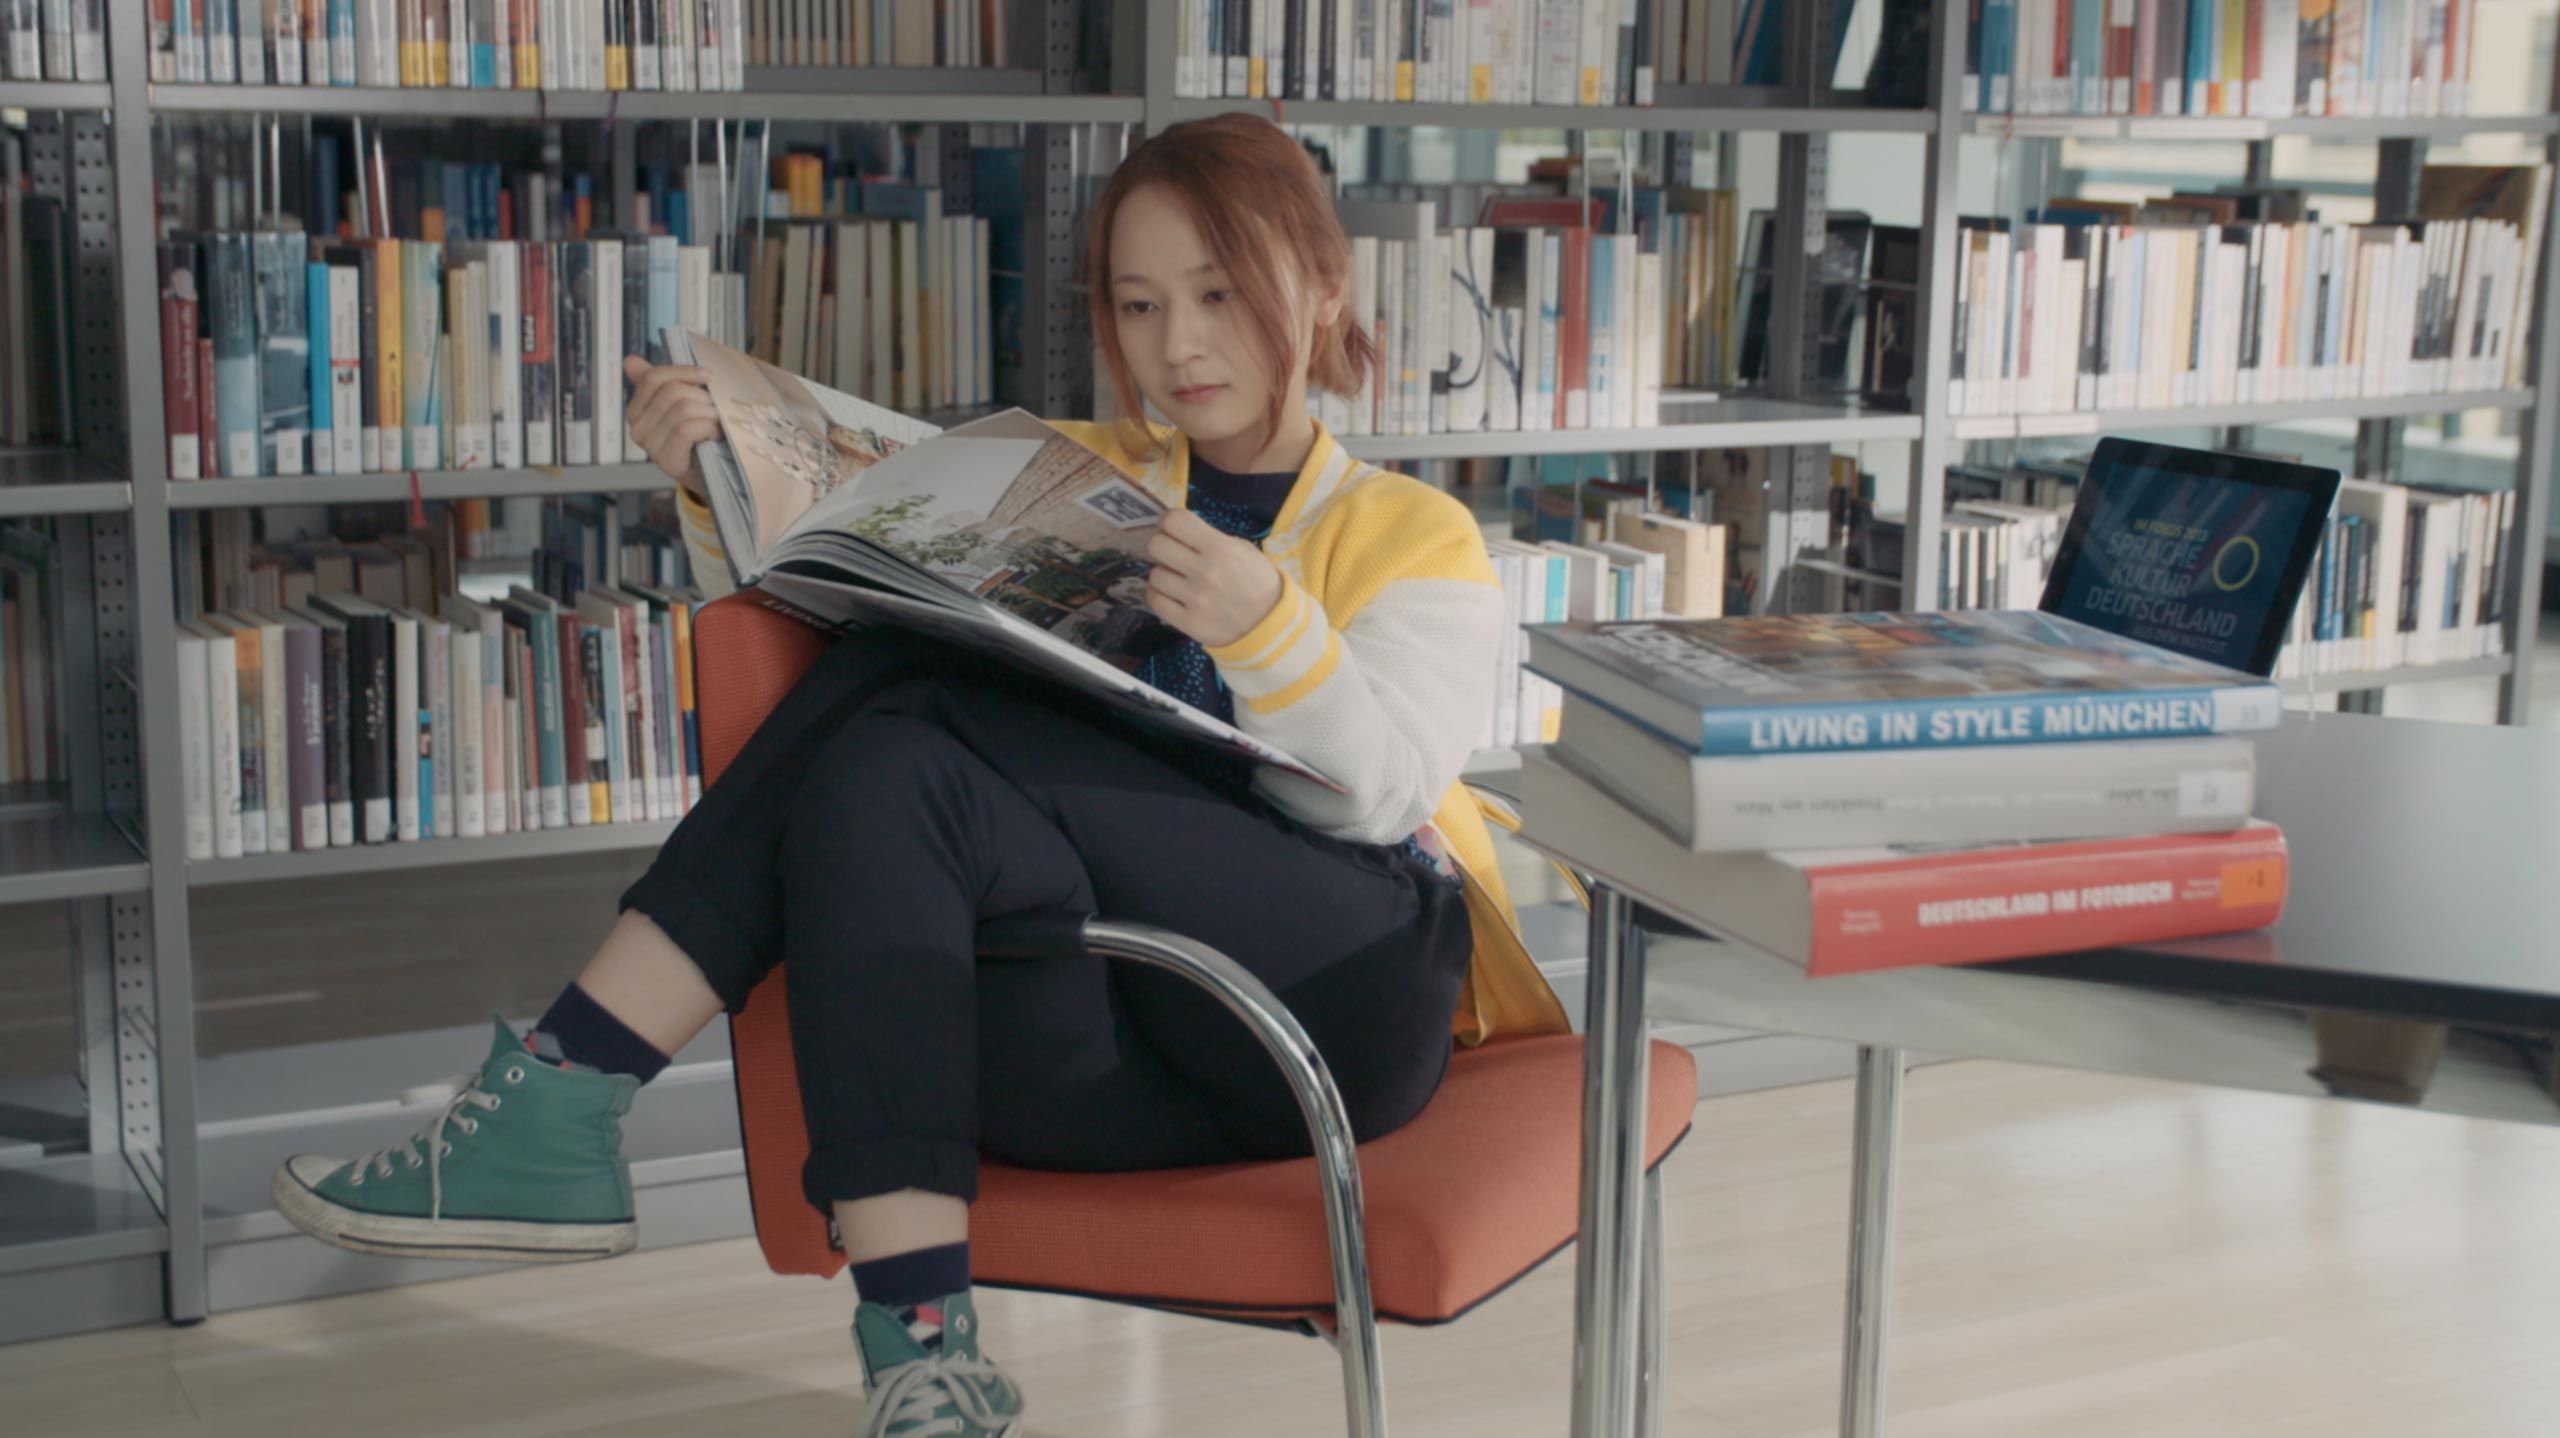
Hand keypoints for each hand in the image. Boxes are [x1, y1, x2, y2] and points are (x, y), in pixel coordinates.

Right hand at [624, 356, 720, 500]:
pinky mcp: (666, 460)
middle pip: (672, 391)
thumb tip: (629, 360)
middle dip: (702, 396)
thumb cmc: (701, 438)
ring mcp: (650, 446)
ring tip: (719, 422)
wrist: (717, 478)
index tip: (708, 376)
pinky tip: (717, 435)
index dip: (684, 371)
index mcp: (637, 411)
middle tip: (718, 409)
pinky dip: (709, 427)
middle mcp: (637, 428)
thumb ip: (659, 383)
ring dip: (710, 412)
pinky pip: (687, 428)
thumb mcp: (682, 405)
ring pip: (682, 408)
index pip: (654, 377)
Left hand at [1146, 508, 1284, 648]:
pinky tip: (1172, 595)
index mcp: (1220, 548)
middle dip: (1162, 546)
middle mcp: (1205, 571)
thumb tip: (1177, 534)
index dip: (1168, 522)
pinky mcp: (1189, 623)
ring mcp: (1195, 599)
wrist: (1270, 623)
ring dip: (1164, 574)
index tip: (1173, 530)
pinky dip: (1159, 595)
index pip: (1174, 521)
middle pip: (1156, 546)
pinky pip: (1155, 601)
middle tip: (1172, 553)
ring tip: (1178, 579)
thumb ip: (1210, 539)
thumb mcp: (1243, 550)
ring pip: (1154, 575)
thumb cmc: (1256, 580)